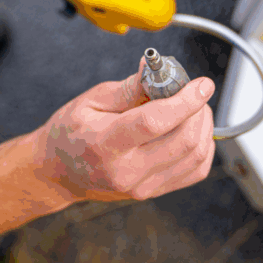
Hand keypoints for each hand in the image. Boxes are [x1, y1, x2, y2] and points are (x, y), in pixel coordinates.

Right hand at [32, 62, 215, 202]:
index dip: (185, 100)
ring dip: (204, 127)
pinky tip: (191, 129)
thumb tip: (159, 70)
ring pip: (196, 157)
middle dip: (199, 110)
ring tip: (192, 108)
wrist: (58, 173)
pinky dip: (203, 146)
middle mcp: (127, 171)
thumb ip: (129, 87)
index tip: (202, 84)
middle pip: (184, 141)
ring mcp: (142, 187)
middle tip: (193, 92)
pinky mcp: (154, 192)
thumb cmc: (70, 133)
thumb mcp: (91, 101)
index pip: (154, 122)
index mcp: (105, 144)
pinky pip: (195, 171)